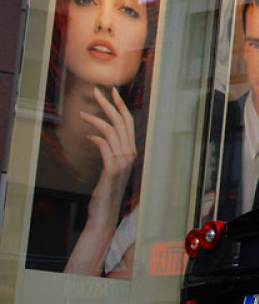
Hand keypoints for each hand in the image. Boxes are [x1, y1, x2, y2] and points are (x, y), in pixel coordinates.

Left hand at [81, 86, 137, 205]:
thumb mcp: (109, 167)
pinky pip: (104, 146)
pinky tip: (89, 136)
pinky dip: (96, 138)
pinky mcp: (113, 168)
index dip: (120, 105)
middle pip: (121, 122)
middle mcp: (130, 154)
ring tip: (81, 113)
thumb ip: (107, 151)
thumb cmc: (107, 190)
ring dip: (96, 119)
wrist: (106, 211)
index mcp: (131, 152)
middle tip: (97, 91)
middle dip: (109, 104)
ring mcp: (123, 161)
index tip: (112, 92)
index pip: (128, 122)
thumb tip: (97, 136)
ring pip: (112, 131)